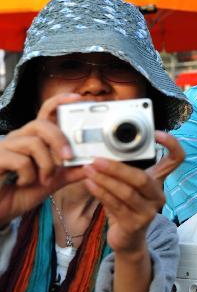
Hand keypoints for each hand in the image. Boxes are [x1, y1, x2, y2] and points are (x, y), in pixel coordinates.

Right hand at [0, 93, 84, 226]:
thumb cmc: (19, 193)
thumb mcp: (52, 182)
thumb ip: (70, 172)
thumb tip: (92, 165)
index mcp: (32, 139)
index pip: (45, 113)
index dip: (60, 102)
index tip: (78, 98)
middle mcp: (18, 138)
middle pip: (42, 125)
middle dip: (59, 141)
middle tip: (68, 158)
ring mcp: (5, 147)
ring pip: (34, 143)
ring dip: (46, 164)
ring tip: (44, 179)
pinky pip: (20, 160)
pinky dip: (29, 175)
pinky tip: (24, 183)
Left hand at [82, 131, 183, 253]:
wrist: (127, 238)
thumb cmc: (125, 206)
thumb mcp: (128, 185)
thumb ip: (123, 170)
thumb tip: (103, 152)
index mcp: (159, 181)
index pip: (176, 159)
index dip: (171, 145)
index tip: (156, 133)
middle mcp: (158, 195)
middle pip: (141, 179)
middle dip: (117, 168)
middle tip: (97, 160)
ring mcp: (149, 211)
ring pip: (126, 193)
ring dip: (105, 180)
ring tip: (89, 170)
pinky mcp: (136, 224)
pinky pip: (116, 205)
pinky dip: (101, 193)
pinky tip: (90, 184)